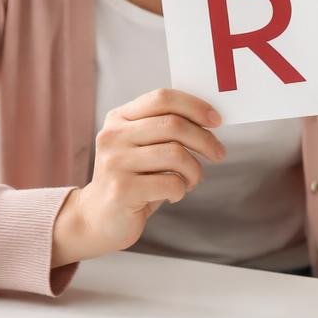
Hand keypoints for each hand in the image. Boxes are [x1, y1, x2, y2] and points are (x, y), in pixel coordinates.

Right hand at [50, 88, 225, 264]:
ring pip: (176, 154)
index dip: (194, 106)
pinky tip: (174, 195)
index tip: (216, 120)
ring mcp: (114, 162)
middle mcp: (113, 136)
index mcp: (119, 118)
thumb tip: (209, 119)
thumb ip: (166, 129)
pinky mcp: (121, 190)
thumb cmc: (133, 180)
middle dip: (205, 139)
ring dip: (195, 170)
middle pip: (173, 125)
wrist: (99, 219)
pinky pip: (170, 183)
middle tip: (219, 153)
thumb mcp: (144, 147)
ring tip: (192, 180)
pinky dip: (181, 190)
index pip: (162, 98)